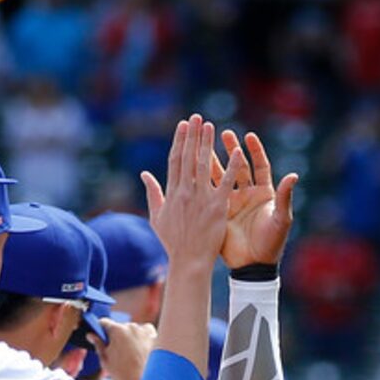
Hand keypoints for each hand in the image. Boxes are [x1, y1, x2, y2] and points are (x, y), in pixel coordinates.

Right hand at [98, 319, 155, 379]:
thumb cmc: (124, 374)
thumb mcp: (105, 361)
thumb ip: (98, 345)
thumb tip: (91, 335)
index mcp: (116, 330)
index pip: (104, 322)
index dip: (101, 329)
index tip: (101, 335)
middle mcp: (131, 326)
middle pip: (120, 327)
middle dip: (118, 336)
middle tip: (117, 351)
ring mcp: (144, 330)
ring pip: (134, 330)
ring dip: (131, 337)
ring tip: (132, 354)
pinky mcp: (154, 336)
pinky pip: (146, 333)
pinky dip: (143, 339)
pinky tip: (142, 351)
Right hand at [142, 115, 238, 273]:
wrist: (188, 262)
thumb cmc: (173, 242)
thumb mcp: (157, 217)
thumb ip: (152, 193)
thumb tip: (144, 174)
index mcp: (172, 193)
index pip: (175, 160)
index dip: (179, 141)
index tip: (183, 125)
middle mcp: (185, 192)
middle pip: (188, 157)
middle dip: (192, 135)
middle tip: (196, 117)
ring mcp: (201, 199)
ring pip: (204, 164)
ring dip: (207, 143)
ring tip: (210, 125)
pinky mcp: (217, 207)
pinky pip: (226, 182)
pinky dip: (231, 166)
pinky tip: (236, 150)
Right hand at [216, 129, 298, 270]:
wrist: (254, 265)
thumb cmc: (272, 243)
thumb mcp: (281, 219)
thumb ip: (285, 197)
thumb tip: (293, 176)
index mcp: (263, 193)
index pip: (259, 165)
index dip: (254, 150)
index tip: (248, 136)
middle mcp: (247, 195)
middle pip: (238, 166)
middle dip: (231, 149)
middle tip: (222, 133)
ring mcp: (232, 203)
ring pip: (221, 177)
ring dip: (213, 162)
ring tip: (203, 146)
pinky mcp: (219, 214)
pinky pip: (210, 195)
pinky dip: (203, 183)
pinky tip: (194, 169)